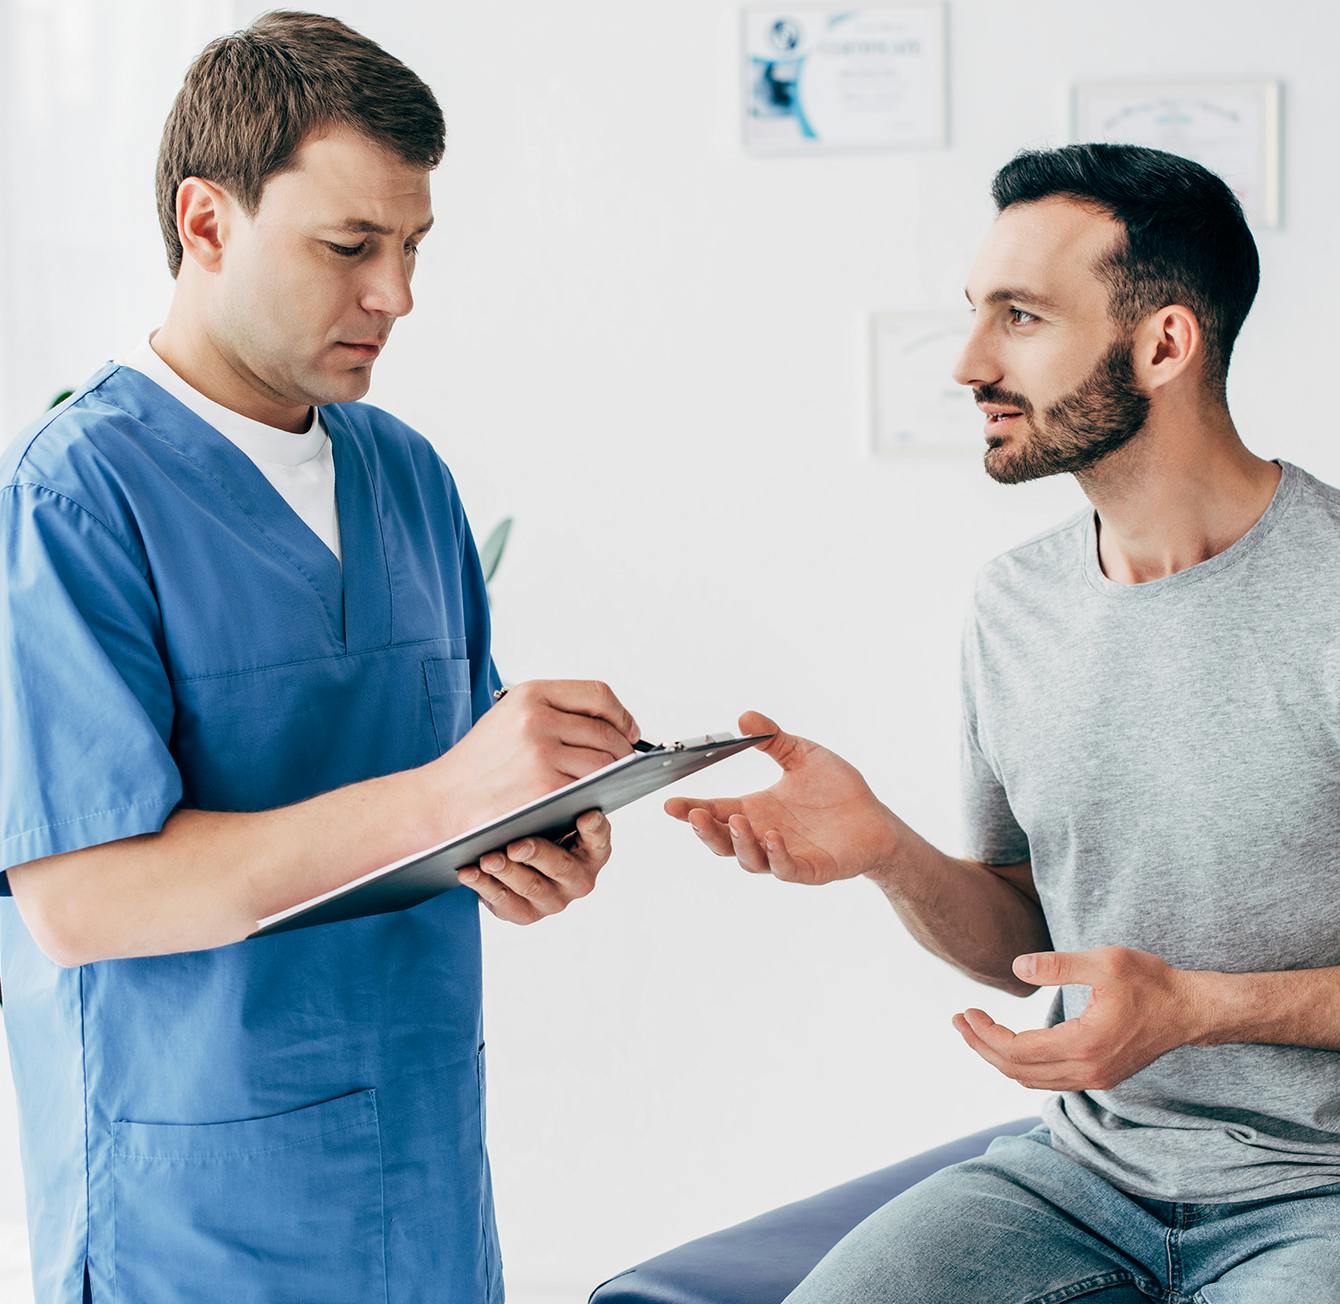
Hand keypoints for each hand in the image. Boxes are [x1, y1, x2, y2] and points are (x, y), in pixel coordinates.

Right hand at [432, 680, 638, 835]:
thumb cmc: (479, 763)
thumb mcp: (509, 717)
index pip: (597, 694)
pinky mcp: (544, 787)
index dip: (620, 714)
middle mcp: (537, 718)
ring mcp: (541, 753)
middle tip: (625, 764)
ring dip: (614, 775)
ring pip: (604, 761)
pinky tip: (592, 796)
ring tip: (610, 782)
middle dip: (622, 750)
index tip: (629, 730)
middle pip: (605, 731)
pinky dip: (597, 793)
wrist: (441, 800)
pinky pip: (590, 787)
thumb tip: (609, 724)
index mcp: (531, 694)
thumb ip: (553, 712)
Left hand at [458, 810, 611, 924]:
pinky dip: (484, 886)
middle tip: (516, 845)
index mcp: (592, 851)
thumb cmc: (535, 822)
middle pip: (560, 866)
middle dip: (537, 854)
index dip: (594, 829)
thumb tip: (564, 779)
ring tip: (488, 859)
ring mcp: (553, 900)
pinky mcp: (525, 913)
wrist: (505, 847)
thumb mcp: (552, 809)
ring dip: (507, 872)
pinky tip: (469, 872)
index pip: (599, 839)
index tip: (585, 815)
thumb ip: (560, 798)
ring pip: (530, 887)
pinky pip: (504, 903)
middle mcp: (578, 879)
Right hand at [664, 711, 897, 884]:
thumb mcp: (802, 754)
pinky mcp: (810, 869)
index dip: (692, 810)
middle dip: (706, 830)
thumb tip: (745, 716)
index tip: (670, 803)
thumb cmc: (837, 789)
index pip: (716, 812)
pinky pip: (787, 868)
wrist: (875, 819)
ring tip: (738, 821)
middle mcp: (763, 836)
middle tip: (694, 815)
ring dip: (739, 842)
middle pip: (723, 841)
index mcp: (756, 810)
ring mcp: (785, 855)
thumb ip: (772, 738)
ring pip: (749, 859)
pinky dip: (776, 856)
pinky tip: (773, 837)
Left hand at [952, 946, 1197, 1090]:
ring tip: (976, 1030)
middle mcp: (1087, 1071)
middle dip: (982, 1046)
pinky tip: (1011, 1043)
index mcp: (1084, 1045)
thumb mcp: (1104, 962)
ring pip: (1032, 1080)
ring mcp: (1095, 1078)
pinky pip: (1049, 1080)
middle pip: (1017, 1071)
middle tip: (959, 1020)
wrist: (1191, 1010)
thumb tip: (1016, 966)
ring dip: (1000, 1057)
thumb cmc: (1151, 982)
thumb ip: (1058, 966)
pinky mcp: (1100, 1076)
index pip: (1017, 1052)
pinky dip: (1022, 1065)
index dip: (984, 1034)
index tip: (966, 1011)